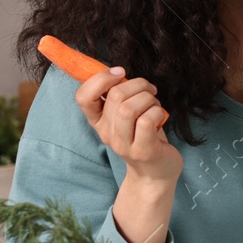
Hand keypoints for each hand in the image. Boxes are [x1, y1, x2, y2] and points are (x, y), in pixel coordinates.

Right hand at [74, 67, 180, 183]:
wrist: (156, 172)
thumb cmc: (145, 135)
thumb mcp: (128, 114)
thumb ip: (121, 96)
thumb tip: (118, 71)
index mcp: (98, 120)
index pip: (83, 97)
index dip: (100, 79)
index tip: (119, 72)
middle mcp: (106, 133)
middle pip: (115, 97)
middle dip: (138, 85)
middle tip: (150, 90)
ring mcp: (123, 144)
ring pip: (129, 108)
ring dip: (148, 99)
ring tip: (155, 104)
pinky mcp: (143, 151)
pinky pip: (147, 121)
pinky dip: (157, 112)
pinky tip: (160, 116)